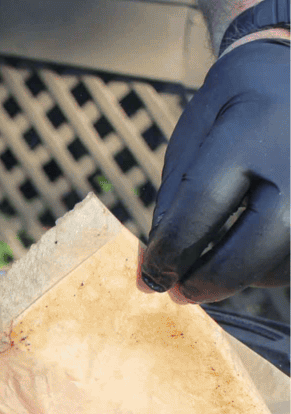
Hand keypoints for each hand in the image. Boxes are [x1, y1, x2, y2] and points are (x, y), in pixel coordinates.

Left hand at [140, 40, 289, 303]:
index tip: (151, 277)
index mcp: (249, 130)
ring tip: (210, 274)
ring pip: (283, 260)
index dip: (169, 254)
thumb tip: (152, 272)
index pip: (200, 210)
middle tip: (180, 294)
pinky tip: (249, 259)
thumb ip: (173, 203)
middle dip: (210, 280)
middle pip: (254, 245)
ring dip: (241, 279)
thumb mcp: (194, 137)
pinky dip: (271, 269)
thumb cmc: (234, 104)